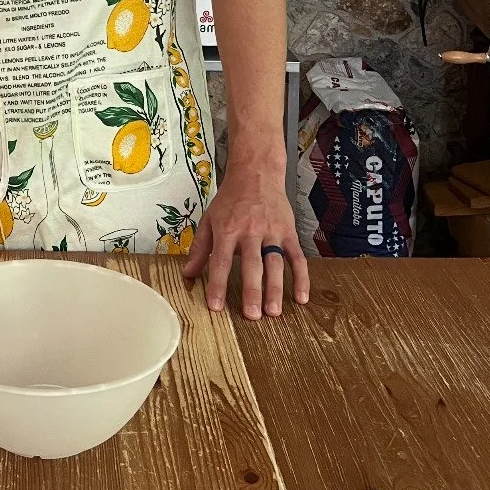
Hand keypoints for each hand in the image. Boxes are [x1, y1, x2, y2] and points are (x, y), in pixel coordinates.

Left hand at [182, 169, 308, 318]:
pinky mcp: (289, 232)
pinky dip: (301, 278)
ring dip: (276, 289)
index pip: (221, 261)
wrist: (256, 173)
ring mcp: (272, 232)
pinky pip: (297, 257)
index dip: (218, 284)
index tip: (216, 306)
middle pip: (252, 264)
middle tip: (251, 315)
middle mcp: (250, 231)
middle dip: (252, 291)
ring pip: (275, 263)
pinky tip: (301, 298)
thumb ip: (200, 248)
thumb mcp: (209, 219)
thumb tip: (187, 274)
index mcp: (227, 229)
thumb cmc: (231, 199)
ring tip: (273, 312)